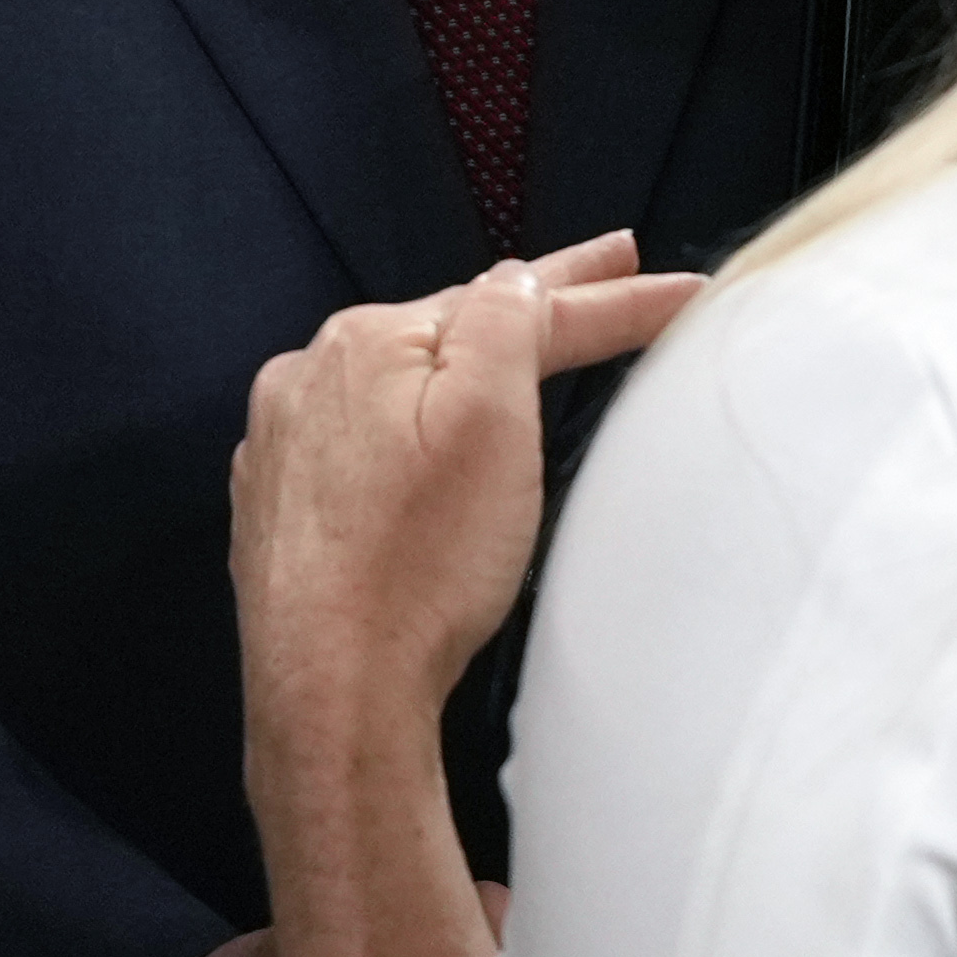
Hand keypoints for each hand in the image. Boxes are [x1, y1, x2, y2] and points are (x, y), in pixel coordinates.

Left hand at [233, 232, 706, 738]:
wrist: (329, 689)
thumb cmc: (418, 564)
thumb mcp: (490, 422)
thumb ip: (507, 325)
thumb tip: (516, 279)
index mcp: (368, 342)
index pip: (513, 304)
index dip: (606, 298)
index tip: (679, 290)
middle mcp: (309, 378)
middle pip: (451, 331)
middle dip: (537, 306)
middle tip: (614, 267)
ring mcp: (284, 445)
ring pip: (398, 384)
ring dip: (463, 362)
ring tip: (530, 339)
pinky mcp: (277, 509)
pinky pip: (356, 442)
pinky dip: (404, 428)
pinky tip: (424, 438)